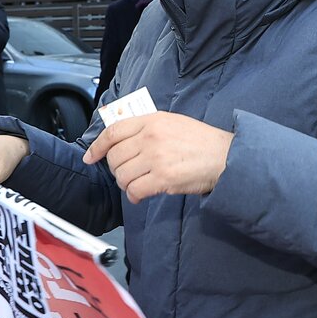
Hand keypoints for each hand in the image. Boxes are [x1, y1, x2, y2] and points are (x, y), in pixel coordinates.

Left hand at [81, 113, 232, 203]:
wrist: (225, 156)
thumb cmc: (201, 141)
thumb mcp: (171, 122)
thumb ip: (145, 128)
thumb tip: (120, 142)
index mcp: (150, 120)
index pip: (112, 132)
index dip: (97, 147)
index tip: (91, 157)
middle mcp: (150, 137)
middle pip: (114, 157)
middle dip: (116, 169)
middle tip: (127, 173)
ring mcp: (156, 157)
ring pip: (122, 175)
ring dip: (125, 184)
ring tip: (137, 184)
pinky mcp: (163, 178)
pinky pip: (135, 190)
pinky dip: (134, 196)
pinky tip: (140, 196)